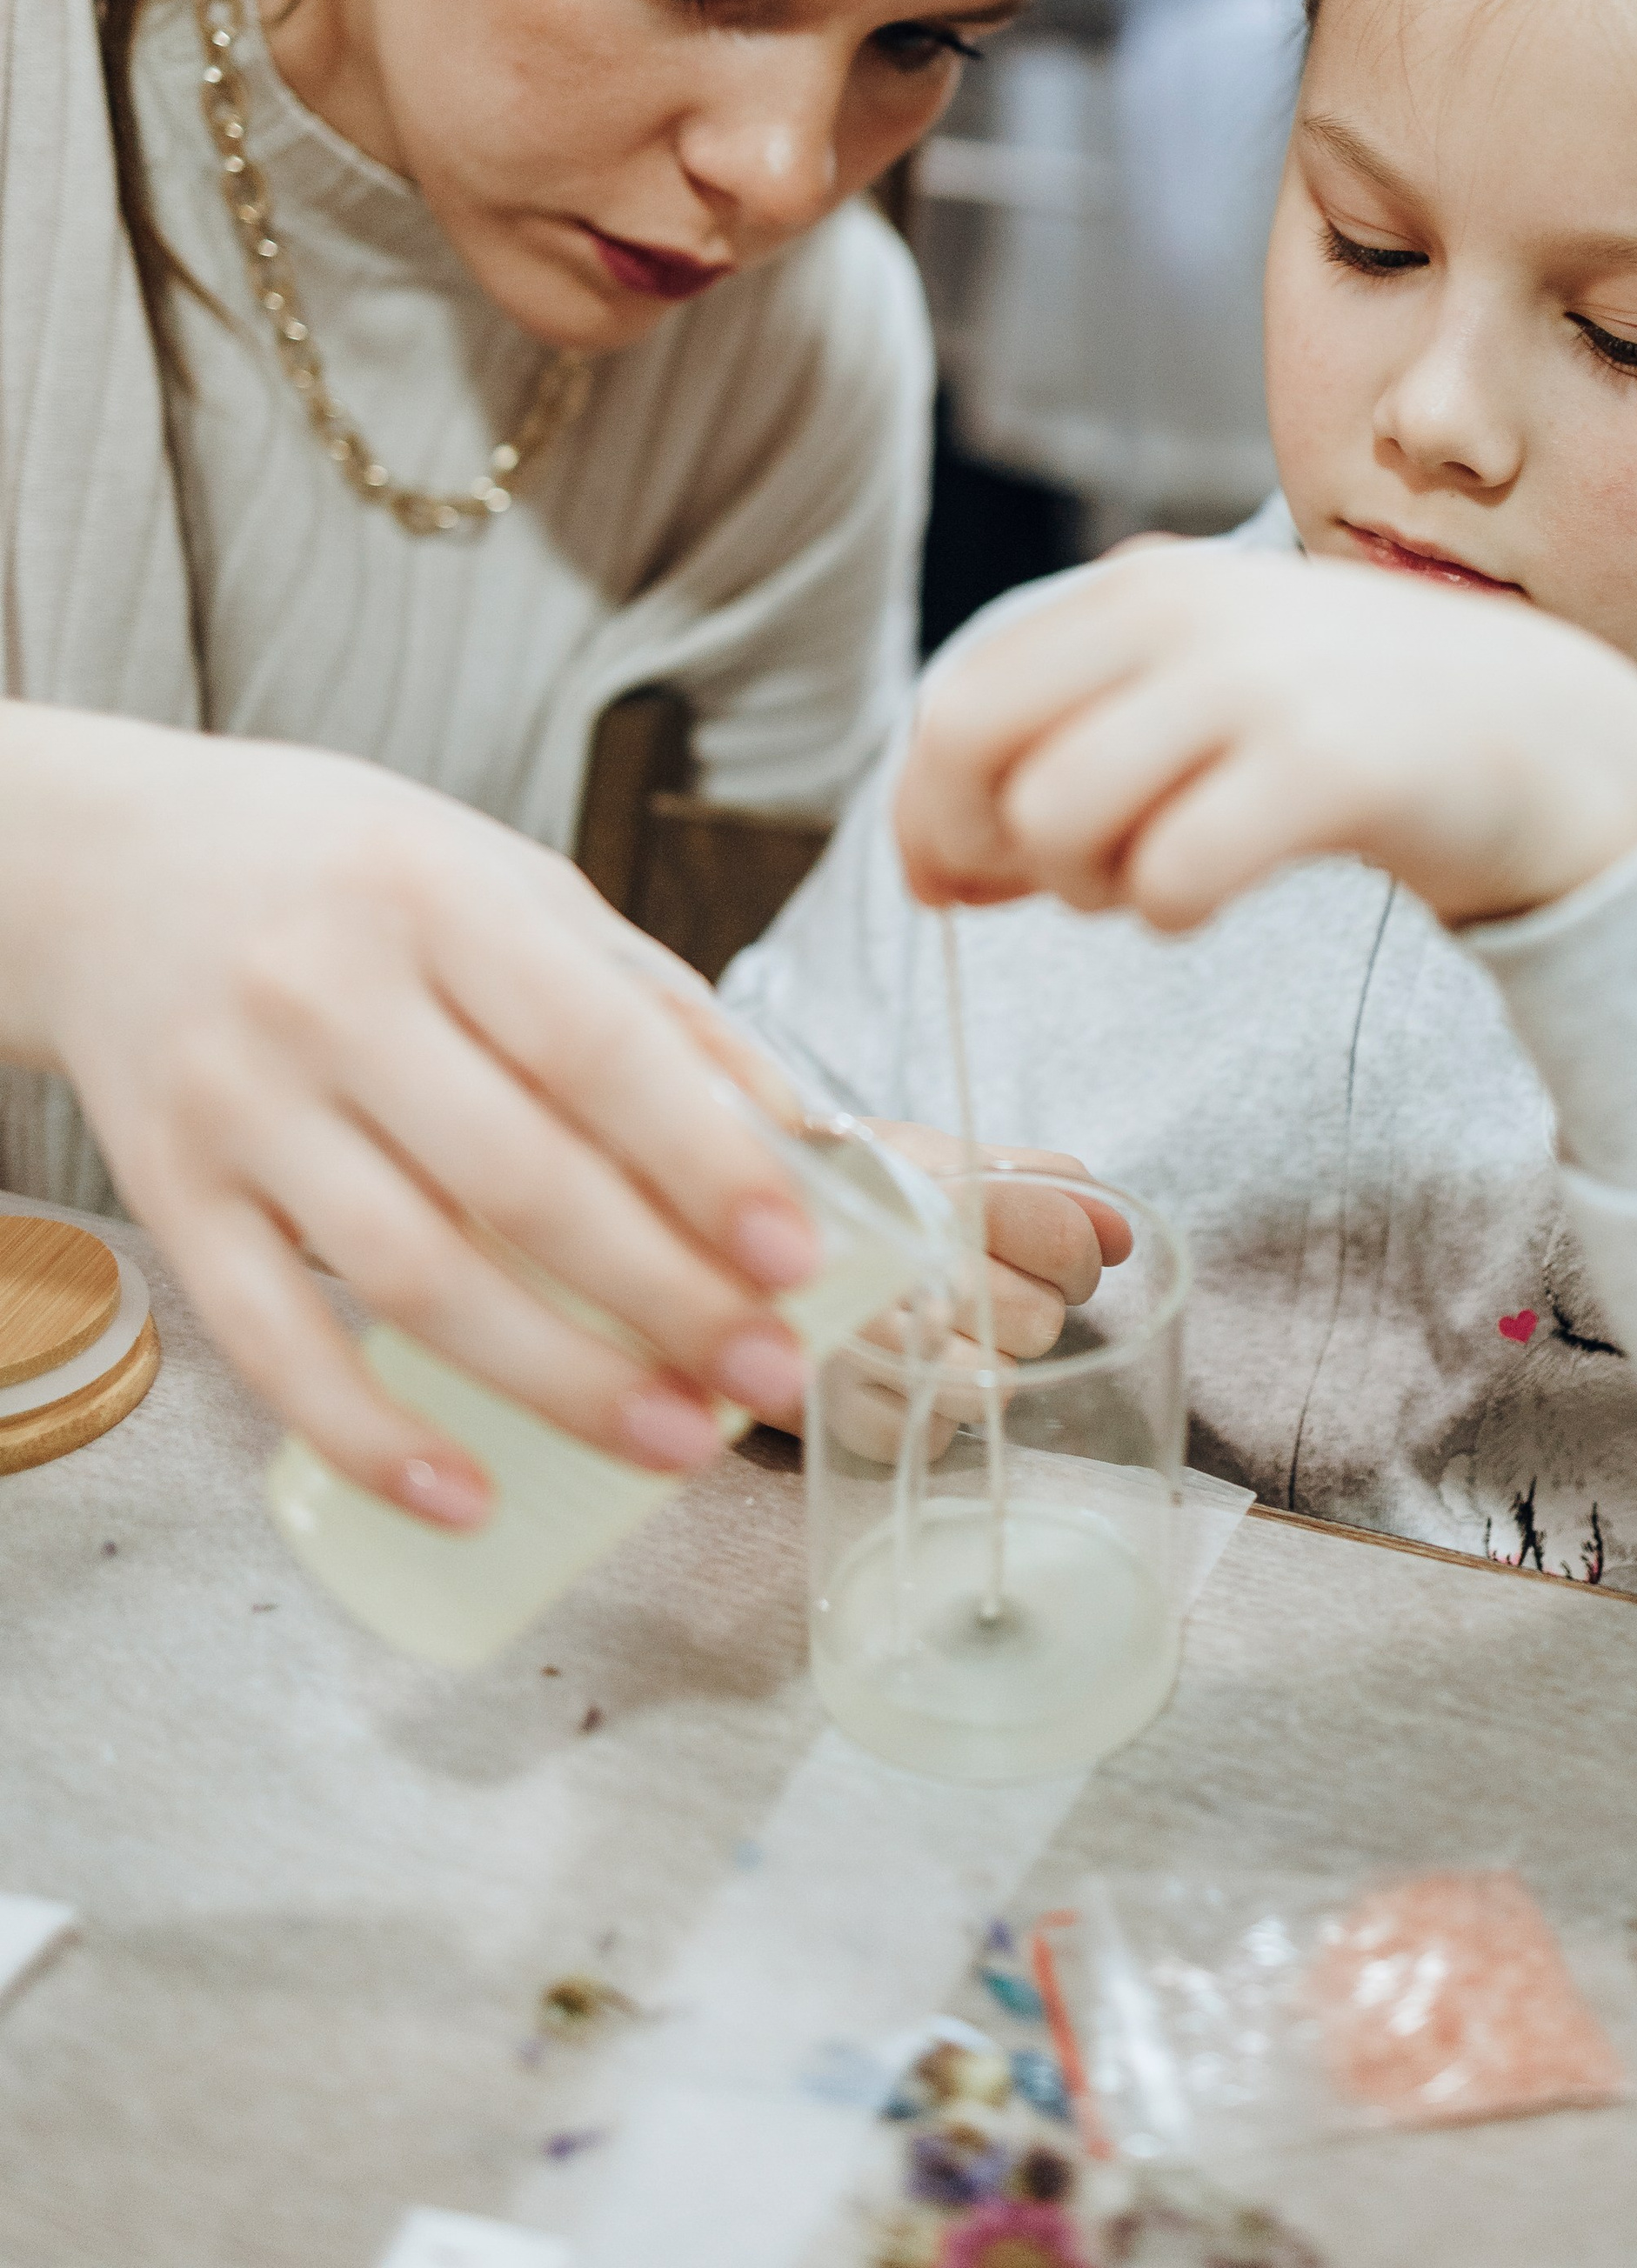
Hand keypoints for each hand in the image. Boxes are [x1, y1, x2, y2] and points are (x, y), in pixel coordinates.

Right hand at [0, 704, 831, 1524]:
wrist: (111, 869)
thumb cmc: (347, 877)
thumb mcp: (505, 879)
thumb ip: (647, 998)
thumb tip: (793, 1131)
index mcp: (435, 898)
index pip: (593, 1046)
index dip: (705, 1161)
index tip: (796, 1256)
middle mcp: (325, 996)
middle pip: (517, 1179)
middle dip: (663, 1297)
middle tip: (767, 1376)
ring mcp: (239, 1103)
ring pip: (409, 1277)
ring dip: (555, 1381)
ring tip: (672, 1440)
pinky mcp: (171, 1195)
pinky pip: (269, 1342)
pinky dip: (368, 1436)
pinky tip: (469, 1496)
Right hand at [808, 1130, 1130, 1463]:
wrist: (733, 1234)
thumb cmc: (863, 1197)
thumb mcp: (944, 1160)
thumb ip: (1045, 1184)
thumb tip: (1123, 1238)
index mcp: (931, 1186)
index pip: (1060, 1234)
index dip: (1073, 1254)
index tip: (1049, 1259)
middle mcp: (894, 1263)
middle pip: (1038, 1320)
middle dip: (1027, 1311)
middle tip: (982, 1296)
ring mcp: (858, 1342)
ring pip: (996, 1388)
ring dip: (986, 1367)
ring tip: (942, 1333)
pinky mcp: (835, 1413)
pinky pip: (934, 1437)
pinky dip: (930, 1414)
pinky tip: (904, 1374)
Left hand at [894, 544, 1636, 933]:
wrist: (1551, 738)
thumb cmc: (1351, 728)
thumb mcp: (1201, 691)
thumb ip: (1070, 745)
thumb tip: (928, 865)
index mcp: (1139, 587)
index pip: (956, 701)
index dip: (931, 813)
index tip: (966, 880)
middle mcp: (1184, 612)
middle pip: (973, 749)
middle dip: (985, 846)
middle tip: (1064, 885)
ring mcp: (1257, 682)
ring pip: (1052, 815)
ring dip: (1084, 884)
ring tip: (1156, 878)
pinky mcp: (1328, 766)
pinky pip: (1168, 875)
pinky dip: (1170, 908)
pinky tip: (1219, 892)